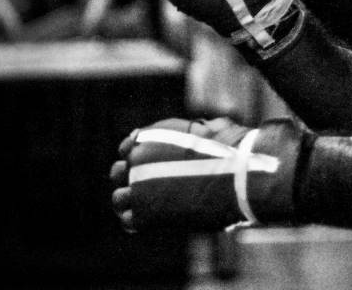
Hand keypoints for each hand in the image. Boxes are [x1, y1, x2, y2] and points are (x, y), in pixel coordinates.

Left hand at [109, 117, 315, 232]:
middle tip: (148, 190)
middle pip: (118, 172)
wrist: (232, 174)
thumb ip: (190, 137)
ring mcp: (137, 186)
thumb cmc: (227, 152)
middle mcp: (136, 159)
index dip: (136, 157)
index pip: (128, 148)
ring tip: (149, 208)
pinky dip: (136, 222)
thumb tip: (202, 131)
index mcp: (147, 138)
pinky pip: (129, 220)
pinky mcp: (144, 212)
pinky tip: (151, 222)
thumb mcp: (206, 130)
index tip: (150, 166)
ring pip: (119, 198)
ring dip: (129, 203)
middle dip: (131, 180)